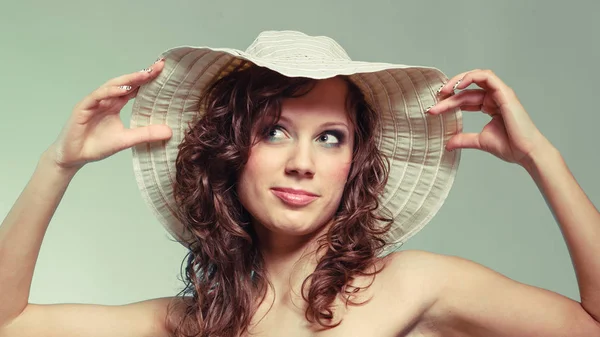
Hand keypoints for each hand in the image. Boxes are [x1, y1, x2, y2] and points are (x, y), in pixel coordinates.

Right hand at [48, 59, 171, 170]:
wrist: (75, 157)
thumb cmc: (97, 146)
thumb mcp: (127, 140)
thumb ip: (146, 134)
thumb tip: (170, 132)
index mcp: (115, 104)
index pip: (133, 88)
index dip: (147, 80)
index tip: (163, 71)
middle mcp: (105, 99)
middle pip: (125, 83)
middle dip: (141, 74)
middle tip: (159, 66)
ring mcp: (93, 102)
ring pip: (112, 86)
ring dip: (128, 80)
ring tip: (145, 75)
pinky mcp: (82, 108)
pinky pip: (97, 96)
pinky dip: (109, 92)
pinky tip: (122, 89)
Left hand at [427, 69, 551, 167]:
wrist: (526, 153)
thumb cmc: (510, 147)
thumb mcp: (479, 141)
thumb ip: (463, 139)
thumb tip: (447, 144)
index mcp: (490, 106)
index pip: (465, 99)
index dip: (449, 102)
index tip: (433, 110)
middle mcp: (495, 98)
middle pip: (467, 91)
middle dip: (449, 96)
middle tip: (434, 104)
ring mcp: (501, 94)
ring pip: (476, 77)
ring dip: (458, 80)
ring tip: (444, 91)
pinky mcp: (505, 93)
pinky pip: (487, 77)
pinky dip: (472, 77)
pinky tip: (458, 86)